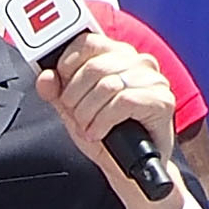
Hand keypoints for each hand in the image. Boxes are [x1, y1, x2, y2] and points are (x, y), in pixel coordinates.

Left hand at [34, 31, 185, 208]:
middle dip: (75, 96)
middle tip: (74, 115)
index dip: (67, 65)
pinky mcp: (162, 100)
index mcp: (117, 55)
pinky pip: (124, 102)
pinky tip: (98, 133)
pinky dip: (103, 121)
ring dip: (88, 112)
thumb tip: (46, 77)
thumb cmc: (103, 132)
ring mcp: (154, 80)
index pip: (87, 42)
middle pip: (94, 67)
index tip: (62, 88)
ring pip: (108, 85)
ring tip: (86, 127)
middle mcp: (138, 62)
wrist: (128, 166)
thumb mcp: (71, 110)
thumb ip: (56, 91)